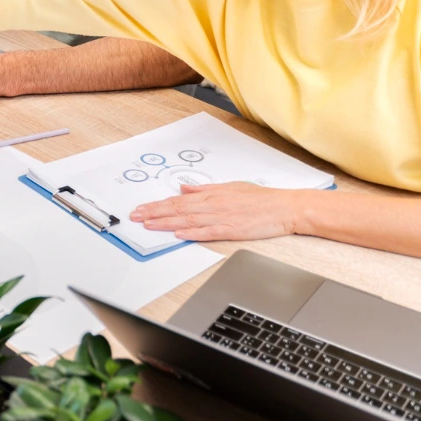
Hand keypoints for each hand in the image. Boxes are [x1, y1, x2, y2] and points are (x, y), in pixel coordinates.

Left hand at [129, 182, 307, 241]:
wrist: (285, 207)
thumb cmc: (260, 198)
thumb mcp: (230, 187)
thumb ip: (204, 190)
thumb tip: (184, 189)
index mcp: (212, 195)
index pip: (177, 200)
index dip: (157, 205)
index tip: (141, 209)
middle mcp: (213, 205)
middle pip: (178, 209)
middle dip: (154, 213)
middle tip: (135, 216)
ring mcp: (222, 217)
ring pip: (188, 220)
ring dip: (166, 222)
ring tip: (148, 225)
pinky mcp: (232, 229)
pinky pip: (208, 231)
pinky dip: (192, 232)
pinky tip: (178, 234)